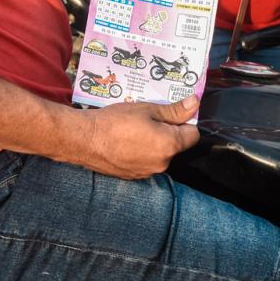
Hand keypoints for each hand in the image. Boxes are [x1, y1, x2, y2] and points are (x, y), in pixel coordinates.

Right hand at [75, 98, 199, 177]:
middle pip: (175, 145)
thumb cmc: (116, 121)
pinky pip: (145, 162)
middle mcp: (162, 163)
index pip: (192, 134)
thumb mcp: (147, 109)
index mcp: (170, 145)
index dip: (185, 121)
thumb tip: (194, 104)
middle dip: (167, 132)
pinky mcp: (133, 177)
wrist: (85, 139)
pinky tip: (125, 142)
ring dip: (153, 143)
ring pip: (159, 154)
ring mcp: (147, 173)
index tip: (171, 113)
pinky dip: (140, 153)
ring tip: (133, 130)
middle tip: (147, 118)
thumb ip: (174, 110)